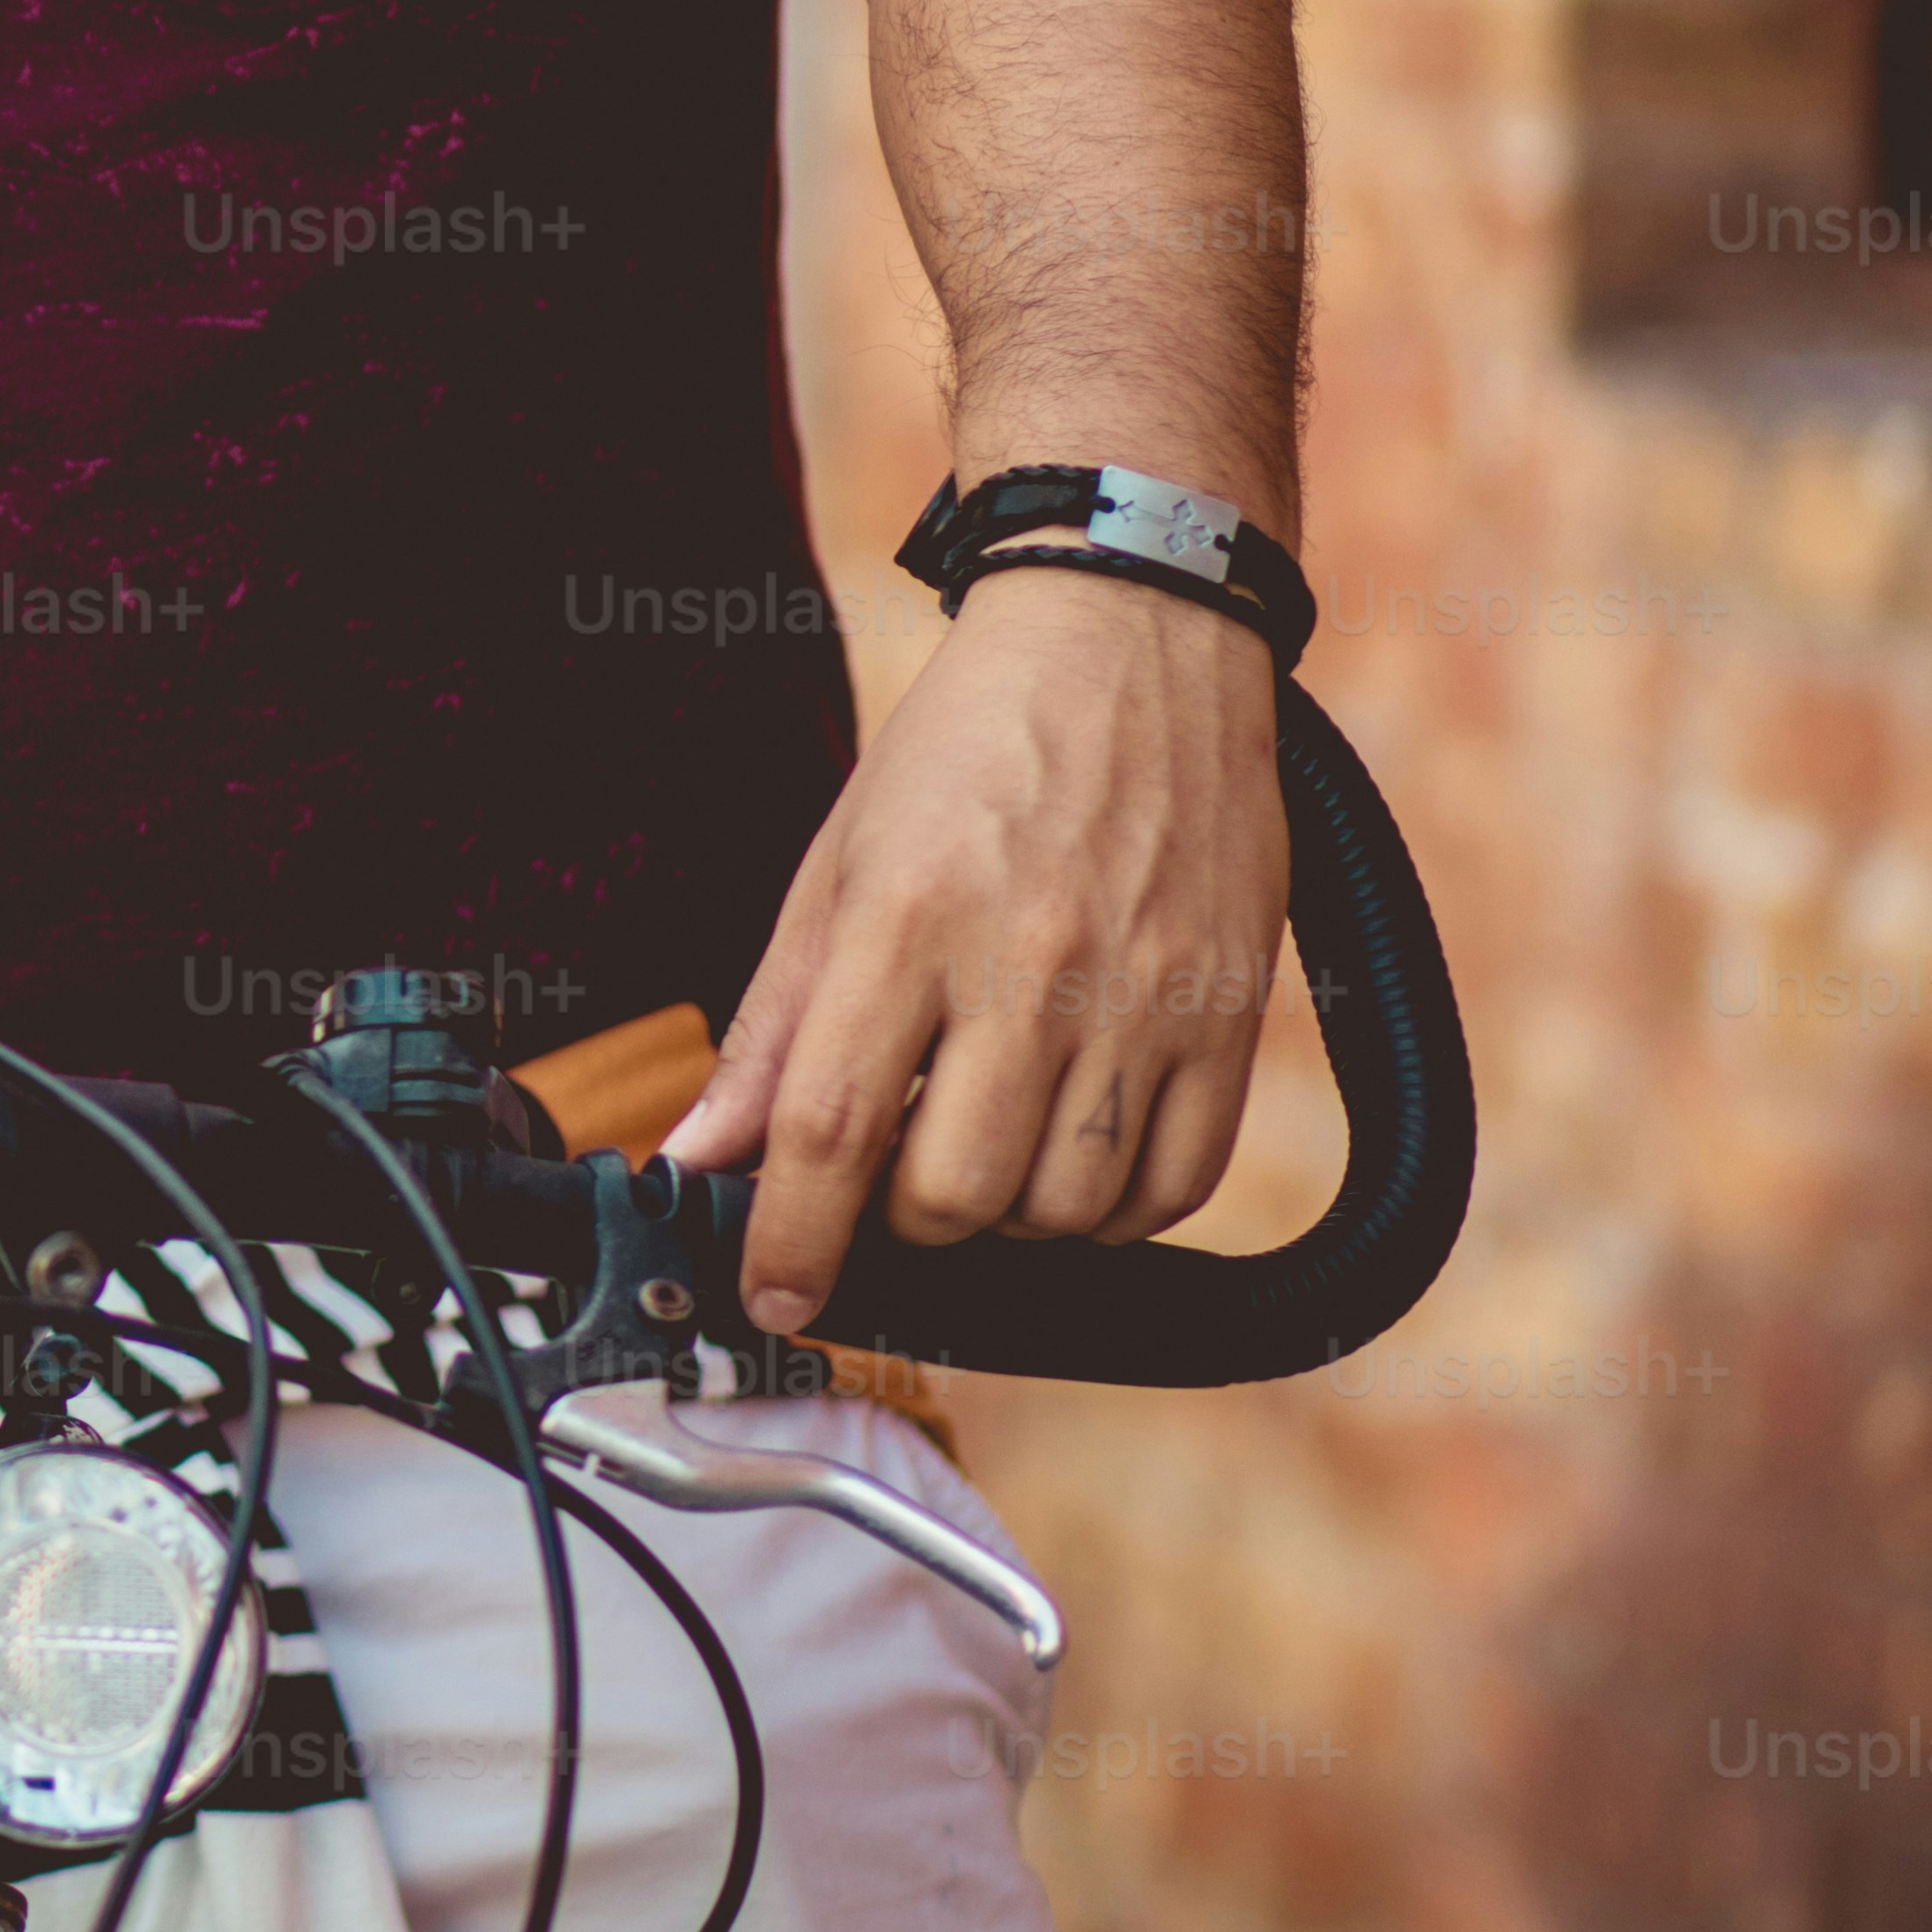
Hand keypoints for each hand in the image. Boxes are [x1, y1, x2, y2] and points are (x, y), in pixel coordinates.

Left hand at [660, 563, 1288, 1333]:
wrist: (1136, 637)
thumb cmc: (972, 747)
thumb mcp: (839, 864)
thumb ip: (772, 1023)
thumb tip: (700, 1154)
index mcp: (909, 919)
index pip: (835, 1130)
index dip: (793, 1237)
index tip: (776, 1294)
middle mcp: (1031, 965)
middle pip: (953, 1194)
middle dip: (905, 1217)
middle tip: (897, 1169)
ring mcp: (1145, 994)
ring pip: (1064, 1209)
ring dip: (1009, 1215)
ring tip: (987, 1141)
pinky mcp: (1231, 1010)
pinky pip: (1175, 1185)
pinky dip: (1114, 1208)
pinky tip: (1075, 1152)